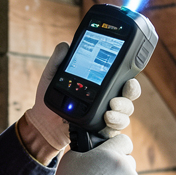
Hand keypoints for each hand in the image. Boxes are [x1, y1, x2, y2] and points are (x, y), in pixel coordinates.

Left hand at [22, 45, 144, 150]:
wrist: (44, 122)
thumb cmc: (52, 97)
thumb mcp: (52, 76)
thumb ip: (58, 61)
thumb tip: (65, 45)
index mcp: (101, 83)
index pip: (121, 77)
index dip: (129, 76)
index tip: (128, 76)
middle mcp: (108, 98)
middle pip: (129, 94)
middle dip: (131, 91)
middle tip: (124, 90)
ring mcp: (107, 114)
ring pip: (125, 112)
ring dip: (121, 111)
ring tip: (108, 111)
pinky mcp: (101, 129)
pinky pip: (114, 129)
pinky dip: (113, 125)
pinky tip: (106, 121)